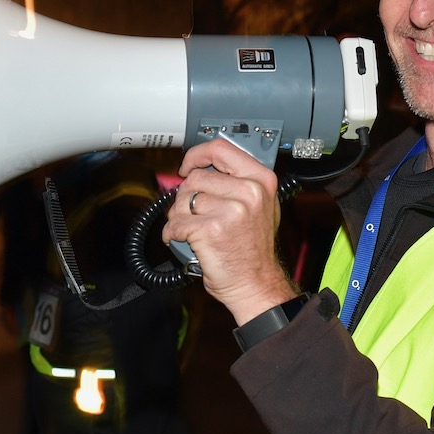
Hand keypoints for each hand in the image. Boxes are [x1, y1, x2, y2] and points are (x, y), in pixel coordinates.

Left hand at [162, 140, 297, 324]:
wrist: (256, 284)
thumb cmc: (254, 250)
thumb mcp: (260, 206)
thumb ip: (238, 182)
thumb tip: (205, 167)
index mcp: (261, 180)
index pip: (221, 149)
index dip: (197, 155)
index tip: (187, 166)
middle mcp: (249, 192)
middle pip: (197, 178)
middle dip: (186, 196)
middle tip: (192, 213)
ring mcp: (231, 210)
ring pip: (184, 199)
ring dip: (179, 215)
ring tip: (191, 229)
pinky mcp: (211, 229)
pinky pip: (176, 222)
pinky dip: (172, 233)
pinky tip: (181, 239)